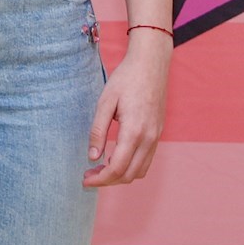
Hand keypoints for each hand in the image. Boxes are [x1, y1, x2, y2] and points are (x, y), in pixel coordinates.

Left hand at [84, 36, 169, 187]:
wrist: (151, 63)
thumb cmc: (126, 79)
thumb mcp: (105, 102)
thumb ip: (98, 131)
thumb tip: (92, 157)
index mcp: (134, 131)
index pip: (117, 168)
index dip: (100, 180)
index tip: (85, 180)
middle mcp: (149, 138)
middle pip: (129, 175)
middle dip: (107, 181)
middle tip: (89, 175)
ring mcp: (156, 136)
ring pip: (140, 171)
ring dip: (121, 176)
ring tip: (101, 169)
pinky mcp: (158, 133)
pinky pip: (147, 160)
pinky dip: (132, 167)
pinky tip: (117, 158)